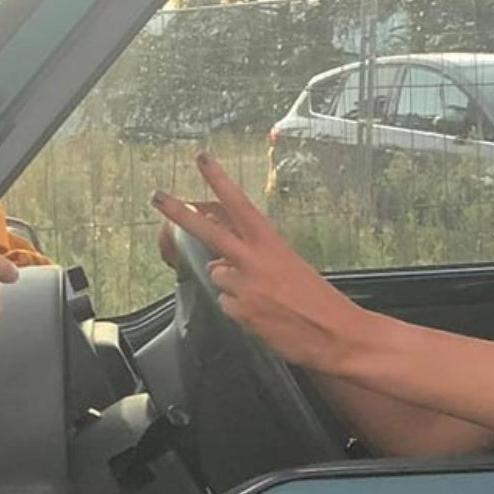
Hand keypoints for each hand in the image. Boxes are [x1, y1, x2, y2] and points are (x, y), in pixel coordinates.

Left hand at [152, 153, 365, 373]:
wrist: (337, 334)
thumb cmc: (319, 301)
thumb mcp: (289, 267)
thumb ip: (253, 259)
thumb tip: (219, 262)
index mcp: (272, 243)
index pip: (239, 205)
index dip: (219, 180)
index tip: (201, 158)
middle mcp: (255, 261)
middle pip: (208, 232)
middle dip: (179, 213)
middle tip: (156, 196)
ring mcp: (245, 287)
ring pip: (218, 276)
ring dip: (232, 284)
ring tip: (264, 297)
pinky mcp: (242, 313)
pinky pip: (226, 305)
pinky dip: (240, 310)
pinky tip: (263, 316)